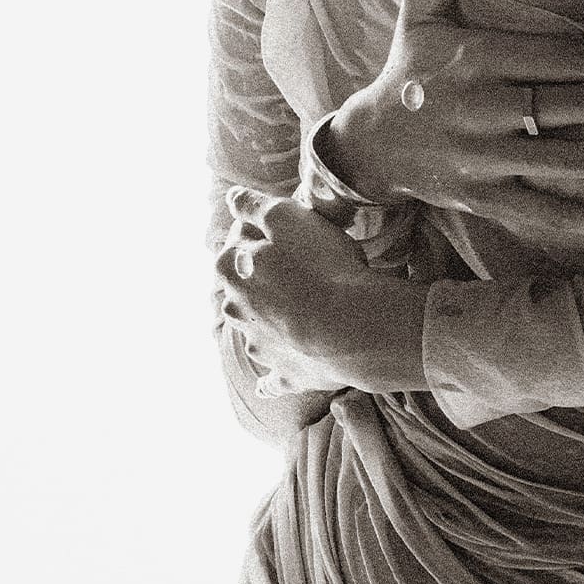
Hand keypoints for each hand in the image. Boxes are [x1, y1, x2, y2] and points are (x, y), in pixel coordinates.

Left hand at [214, 188, 426, 394]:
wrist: (352, 326)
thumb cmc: (321, 265)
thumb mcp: (286, 217)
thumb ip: (254, 205)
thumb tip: (232, 198)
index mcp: (230, 270)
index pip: (237, 241)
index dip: (261, 231)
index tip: (286, 229)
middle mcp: (236, 311)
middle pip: (243, 287)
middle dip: (261, 278)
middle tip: (296, 267)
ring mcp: (259, 346)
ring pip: (254, 330)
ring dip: (265, 321)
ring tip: (295, 311)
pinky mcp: (285, 374)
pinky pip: (272, 379)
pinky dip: (271, 379)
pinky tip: (269, 384)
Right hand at [326, 0, 583, 250]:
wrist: (369, 144)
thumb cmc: (408, 68)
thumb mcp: (417, 10)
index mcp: (474, 59)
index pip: (559, 59)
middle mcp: (482, 111)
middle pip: (573, 109)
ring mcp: (485, 160)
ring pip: (570, 162)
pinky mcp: (487, 200)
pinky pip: (550, 216)